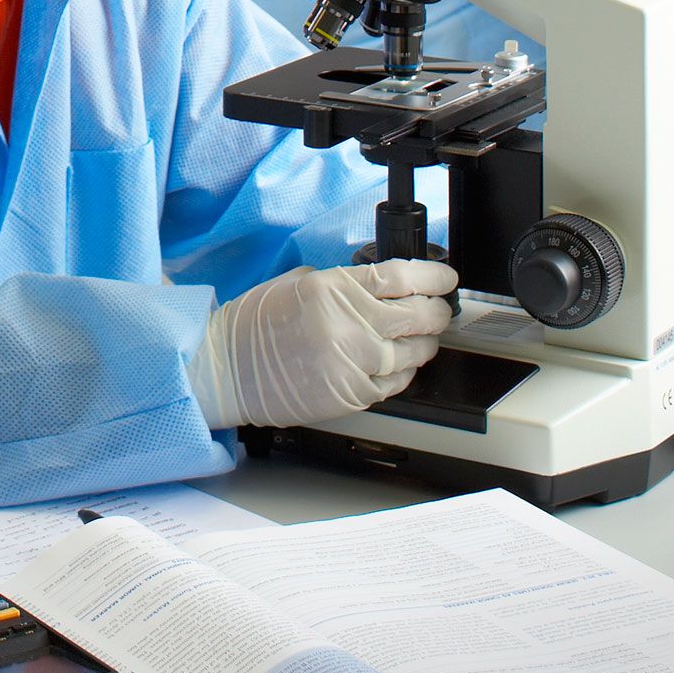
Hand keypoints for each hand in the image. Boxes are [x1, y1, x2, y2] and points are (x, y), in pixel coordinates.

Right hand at [187, 260, 457, 428]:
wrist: (227, 369)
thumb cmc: (255, 326)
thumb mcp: (299, 284)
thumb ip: (345, 284)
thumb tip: (386, 288)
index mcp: (335, 288)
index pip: (404, 278)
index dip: (435, 278)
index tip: (446, 279)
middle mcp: (349, 324)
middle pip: (421, 316)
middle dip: (438, 312)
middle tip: (438, 310)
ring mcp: (353, 362)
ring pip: (416, 352)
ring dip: (424, 344)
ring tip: (417, 338)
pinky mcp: (353, 394)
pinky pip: (397, 382)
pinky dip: (403, 372)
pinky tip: (395, 362)